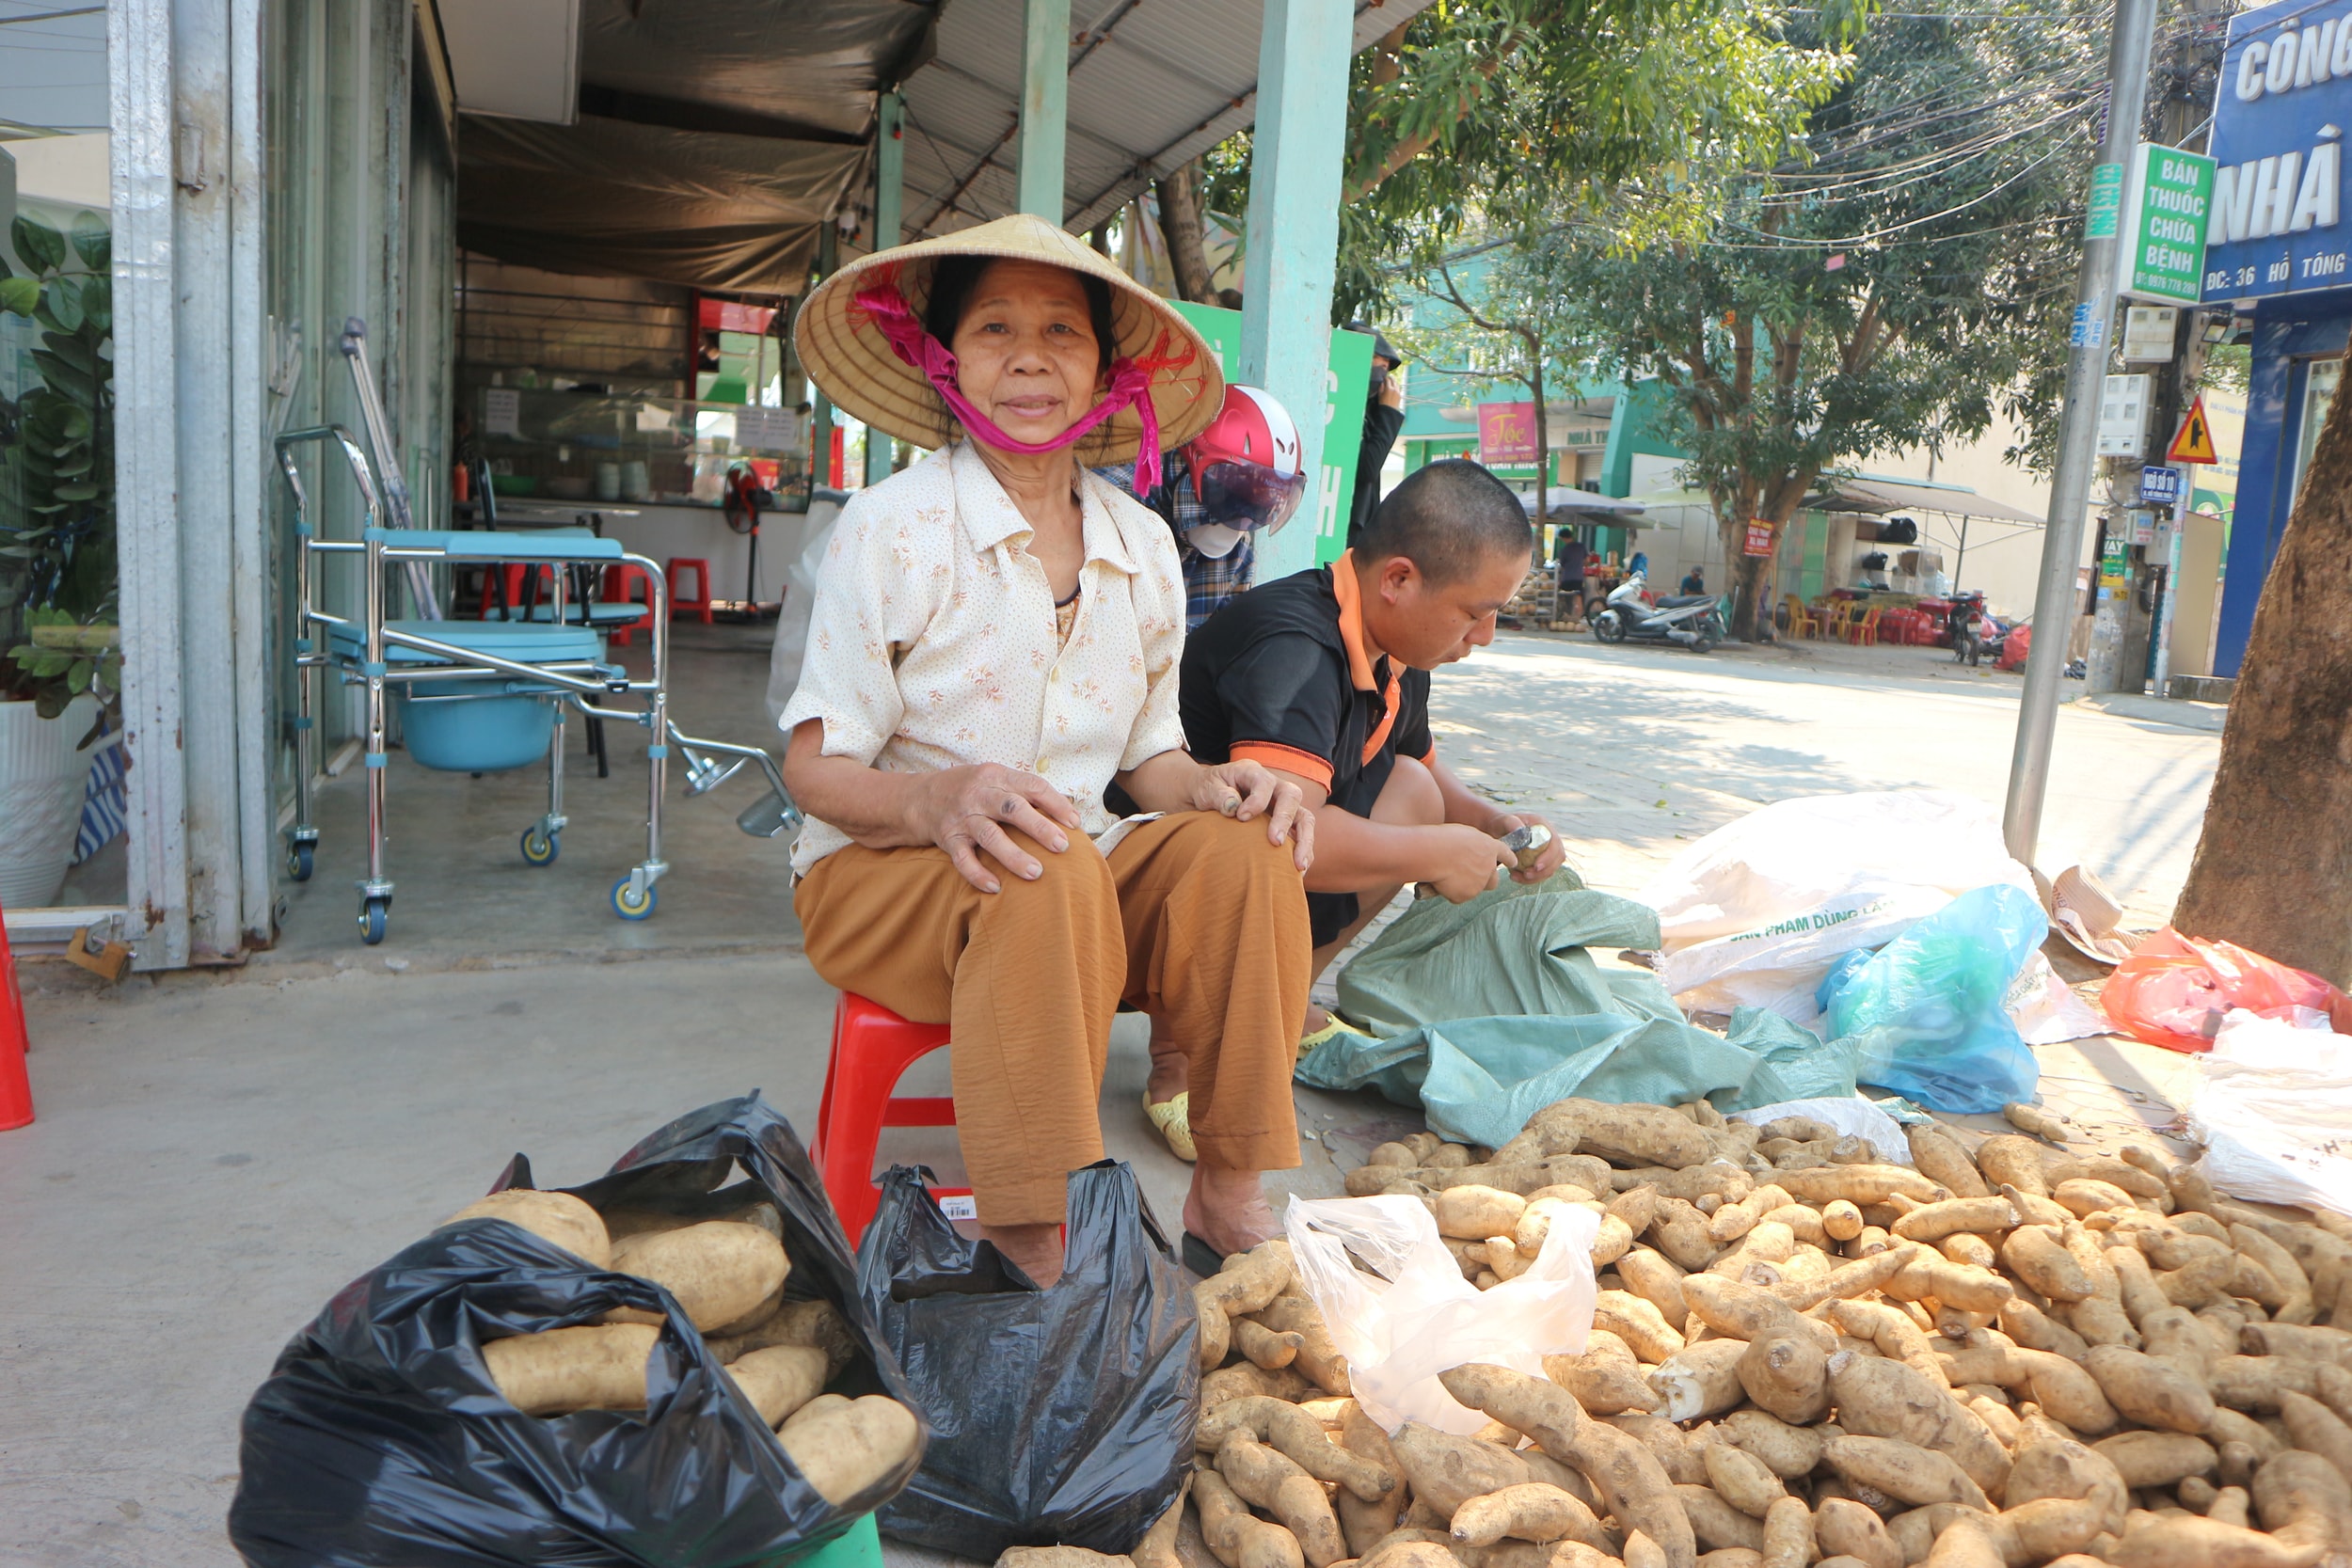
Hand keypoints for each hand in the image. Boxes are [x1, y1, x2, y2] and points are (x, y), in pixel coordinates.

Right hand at [908, 764, 1083, 892]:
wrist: (920, 798)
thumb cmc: (971, 790)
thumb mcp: (995, 779)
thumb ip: (1026, 792)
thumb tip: (1070, 813)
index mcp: (996, 776)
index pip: (1031, 785)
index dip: (1055, 803)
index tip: (1075, 823)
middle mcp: (979, 794)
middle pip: (1011, 808)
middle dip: (1038, 827)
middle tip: (1062, 846)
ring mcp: (962, 817)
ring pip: (989, 836)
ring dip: (1013, 855)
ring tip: (1035, 873)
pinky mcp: (948, 838)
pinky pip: (962, 859)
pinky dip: (978, 874)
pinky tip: (996, 888)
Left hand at [1192, 760, 1313, 871]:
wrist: (1208, 797)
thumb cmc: (1207, 790)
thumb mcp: (1206, 788)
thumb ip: (1218, 795)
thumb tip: (1233, 807)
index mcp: (1252, 772)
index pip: (1265, 782)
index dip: (1257, 800)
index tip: (1241, 817)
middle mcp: (1273, 787)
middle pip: (1291, 796)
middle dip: (1285, 819)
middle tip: (1274, 842)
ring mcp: (1281, 806)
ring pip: (1304, 818)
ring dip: (1304, 841)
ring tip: (1299, 865)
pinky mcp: (1285, 824)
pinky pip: (1301, 836)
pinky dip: (1302, 852)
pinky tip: (1297, 872)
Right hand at [1378, 376, 1403, 410]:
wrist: (1389, 411)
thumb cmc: (1383, 404)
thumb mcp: (1379, 395)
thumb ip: (1381, 387)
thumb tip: (1382, 383)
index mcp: (1388, 388)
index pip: (1387, 380)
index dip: (1385, 378)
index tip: (1384, 378)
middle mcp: (1394, 389)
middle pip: (1393, 381)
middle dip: (1391, 378)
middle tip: (1388, 377)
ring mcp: (1398, 392)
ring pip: (1397, 384)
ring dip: (1394, 382)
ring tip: (1392, 382)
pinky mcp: (1400, 395)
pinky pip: (1398, 389)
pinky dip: (1396, 386)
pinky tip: (1394, 387)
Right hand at [1426, 824, 1515, 902]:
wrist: (1434, 853)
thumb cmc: (1445, 839)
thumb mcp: (1465, 834)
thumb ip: (1474, 846)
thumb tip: (1471, 856)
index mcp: (1490, 848)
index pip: (1505, 854)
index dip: (1509, 859)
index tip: (1513, 863)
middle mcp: (1489, 867)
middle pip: (1493, 881)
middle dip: (1486, 880)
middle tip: (1470, 875)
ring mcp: (1479, 884)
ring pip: (1474, 889)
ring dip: (1464, 885)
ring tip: (1447, 873)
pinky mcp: (1465, 895)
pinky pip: (1458, 896)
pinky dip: (1451, 891)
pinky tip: (1442, 881)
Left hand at [1488, 809, 1566, 883]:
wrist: (1498, 830)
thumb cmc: (1501, 824)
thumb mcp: (1504, 820)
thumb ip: (1511, 823)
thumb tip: (1520, 830)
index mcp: (1543, 827)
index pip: (1555, 844)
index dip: (1549, 857)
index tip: (1536, 867)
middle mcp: (1549, 839)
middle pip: (1557, 859)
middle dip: (1543, 871)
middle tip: (1526, 875)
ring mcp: (1547, 850)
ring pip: (1550, 869)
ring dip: (1536, 877)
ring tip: (1516, 876)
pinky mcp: (1541, 860)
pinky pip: (1541, 873)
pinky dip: (1530, 879)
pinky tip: (1515, 876)